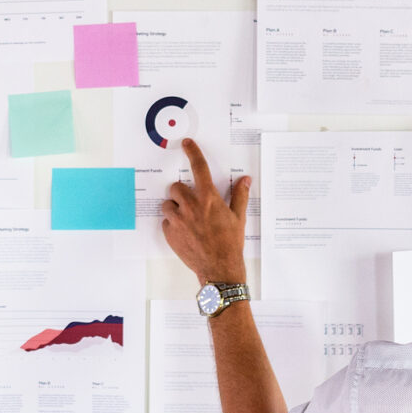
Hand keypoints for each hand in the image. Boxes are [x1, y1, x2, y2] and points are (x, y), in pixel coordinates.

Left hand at [158, 139, 251, 287]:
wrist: (219, 268)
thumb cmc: (230, 243)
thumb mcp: (238, 218)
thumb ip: (239, 196)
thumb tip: (245, 180)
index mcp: (208, 198)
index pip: (199, 168)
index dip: (193, 152)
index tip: (187, 144)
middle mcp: (191, 206)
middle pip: (176, 187)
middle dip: (182, 192)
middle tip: (192, 202)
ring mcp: (178, 220)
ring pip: (167, 204)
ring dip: (175, 207)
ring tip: (187, 219)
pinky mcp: (169, 234)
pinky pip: (166, 222)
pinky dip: (172, 224)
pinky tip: (185, 232)